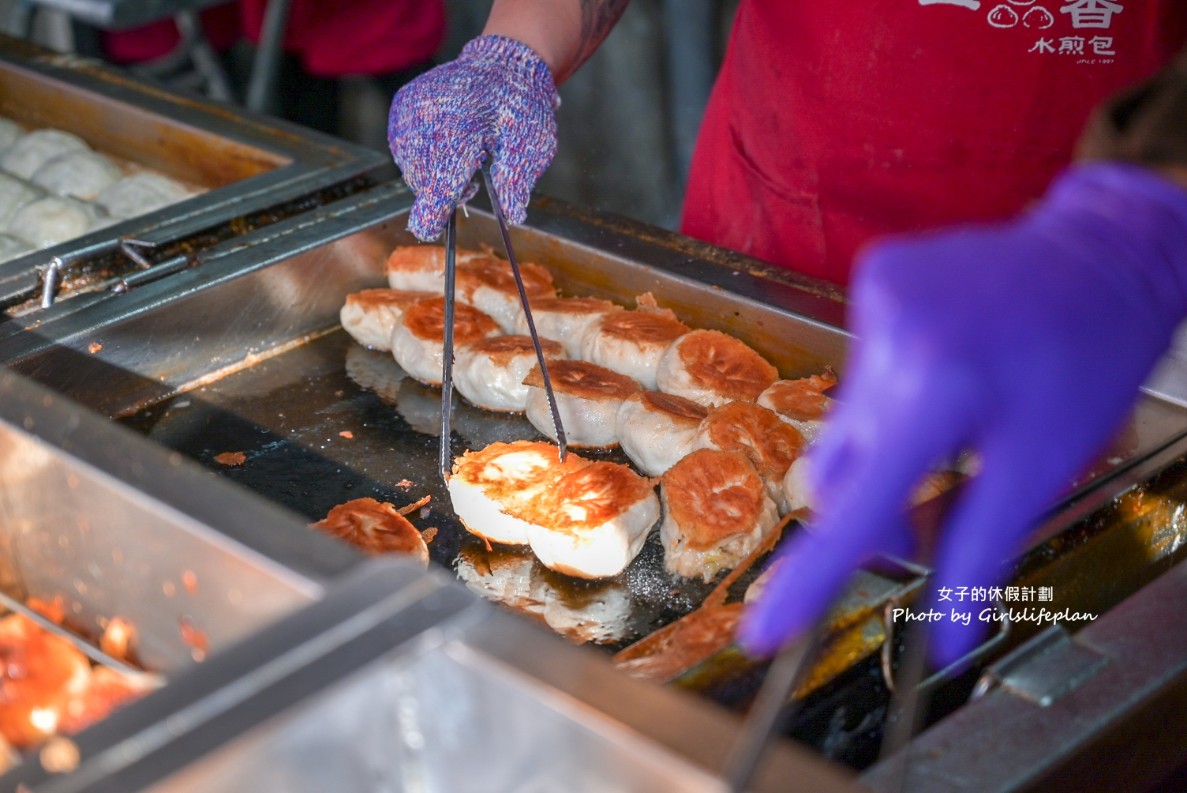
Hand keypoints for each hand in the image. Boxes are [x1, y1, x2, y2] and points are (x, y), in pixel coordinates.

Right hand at [388, 35, 558, 240]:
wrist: (501, 66)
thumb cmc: (520, 108)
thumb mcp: (532, 144)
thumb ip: (517, 180)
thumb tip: (513, 214)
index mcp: (463, 128)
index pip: (441, 181)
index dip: (433, 211)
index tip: (426, 231)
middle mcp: (428, 116)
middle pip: (425, 179)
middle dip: (446, 190)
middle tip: (474, 174)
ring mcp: (410, 109)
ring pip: (411, 167)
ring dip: (433, 175)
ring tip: (462, 155)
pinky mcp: (401, 106)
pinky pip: (403, 149)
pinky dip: (422, 157)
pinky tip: (446, 145)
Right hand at [738, 164, 1186, 666]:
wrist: (1106, 251)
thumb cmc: (1088, 361)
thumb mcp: (1041, 465)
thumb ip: (979, 553)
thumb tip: (946, 643)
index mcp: (940, 388)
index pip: (859, 503)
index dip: (810, 578)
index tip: (762, 634)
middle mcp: (892, 336)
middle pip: (842, 465)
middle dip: (873, 511)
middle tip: (914, 536)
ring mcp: (876, 296)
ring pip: (848, 418)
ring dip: (885, 444)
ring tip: (951, 425)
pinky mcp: (874, 273)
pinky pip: (860, 365)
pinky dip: (889, 389)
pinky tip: (942, 367)